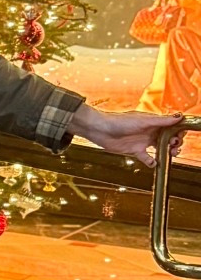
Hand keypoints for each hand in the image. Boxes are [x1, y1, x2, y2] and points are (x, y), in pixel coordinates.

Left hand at [69, 104, 185, 166]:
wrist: (100, 130)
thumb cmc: (117, 121)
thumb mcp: (143, 120)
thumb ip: (161, 120)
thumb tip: (178, 116)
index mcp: (152, 122)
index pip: (170, 126)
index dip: (177, 131)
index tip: (180, 136)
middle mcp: (149, 131)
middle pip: (168, 138)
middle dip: (175, 142)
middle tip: (175, 146)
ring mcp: (142, 141)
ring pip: (160, 148)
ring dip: (168, 151)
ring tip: (170, 153)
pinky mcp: (135, 151)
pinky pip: (147, 158)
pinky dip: (152, 162)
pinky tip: (154, 163)